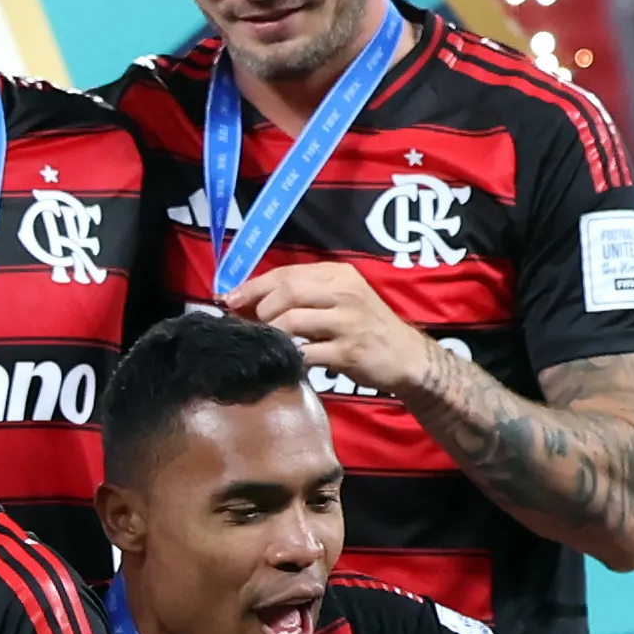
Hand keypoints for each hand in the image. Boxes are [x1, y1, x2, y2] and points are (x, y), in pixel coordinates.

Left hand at [229, 255, 442, 401]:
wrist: (405, 356)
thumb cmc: (366, 327)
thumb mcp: (341, 300)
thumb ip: (303, 296)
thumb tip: (249, 301)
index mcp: (339, 275)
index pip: (287, 273)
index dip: (253, 285)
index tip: (228, 298)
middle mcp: (345, 292)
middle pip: (287, 292)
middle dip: (258, 308)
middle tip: (247, 324)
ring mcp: (348, 322)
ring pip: (291, 321)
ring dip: (270, 333)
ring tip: (265, 341)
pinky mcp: (348, 351)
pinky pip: (305, 353)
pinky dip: (287, 356)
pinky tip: (283, 360)